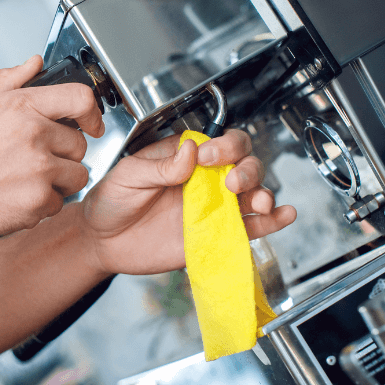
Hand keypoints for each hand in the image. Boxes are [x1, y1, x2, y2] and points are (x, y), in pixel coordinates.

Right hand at [0, 56, 104, 243]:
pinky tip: (18, 197)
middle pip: (80, 145)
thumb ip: (11, 80)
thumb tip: (35, 62)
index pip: (80, 98)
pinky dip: (43, 205)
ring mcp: (39, 167)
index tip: (93, 125)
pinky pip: (60, 202)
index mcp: (22, 106)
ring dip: (58, 182)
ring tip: (25, 181)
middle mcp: (33, 133)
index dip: (93, 114)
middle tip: (33, 162)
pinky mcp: (40, 199)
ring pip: (77, 175)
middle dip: (63, 156)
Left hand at [81, 129, 295, 275]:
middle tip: (231, 181)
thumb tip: (190, 149)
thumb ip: (159, 166)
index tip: (206, 157)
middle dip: (247, 169)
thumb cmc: (111, 202)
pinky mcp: (215, 235)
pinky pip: (249, 227)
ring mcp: (212, 207)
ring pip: (253, 194)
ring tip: (260, 202)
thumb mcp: (126, 176)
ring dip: (264, 194)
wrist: (102, 242)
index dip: (222, 146)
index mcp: (184, 158)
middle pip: (245, 163)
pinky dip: (272, 222)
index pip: (218, 141)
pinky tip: (283, 215)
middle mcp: (204, 180)